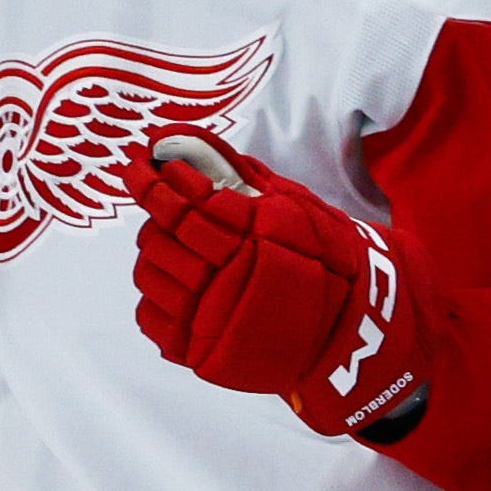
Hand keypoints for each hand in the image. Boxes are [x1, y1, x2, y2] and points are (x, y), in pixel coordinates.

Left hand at [128, 139, 430, 437]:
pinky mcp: (199, 351)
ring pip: (149, 276)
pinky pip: (150, 317)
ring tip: (174, 248)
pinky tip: (176, 286)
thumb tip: (185, 139)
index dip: (157, 183)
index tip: (144, 165)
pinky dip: (154, 296)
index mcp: (250, 243)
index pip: (185, 206)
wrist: (346, 331)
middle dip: (157, 217)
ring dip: (155, 255)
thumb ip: (239, 173)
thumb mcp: (291, 205)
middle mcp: (226, 283)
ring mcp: (210, 321)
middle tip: (164, 205)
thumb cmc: (323, 260)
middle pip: (159, 239)